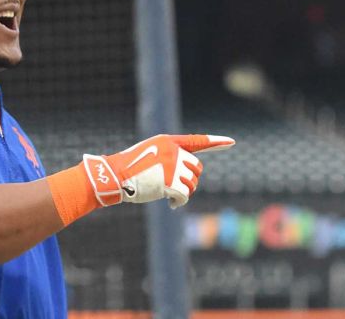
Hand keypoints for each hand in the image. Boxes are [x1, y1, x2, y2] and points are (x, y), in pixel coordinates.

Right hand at [81, 134, 234, 208]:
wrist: (114, 176)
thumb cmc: (128, 169)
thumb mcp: (149, 155)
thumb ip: (168, 157)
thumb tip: (189, 173)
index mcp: (167, 141)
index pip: (196, 141)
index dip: (215, 142)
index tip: (231, 142)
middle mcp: (172, 151)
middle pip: (196, 168)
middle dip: (189, 180)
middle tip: (174, 188)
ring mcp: (172, 166)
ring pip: (192, 183)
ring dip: (184, 192)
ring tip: (170, 195)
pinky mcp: (169, 181)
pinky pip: (185, 195)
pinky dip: (180, 202)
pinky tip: (172, 204)